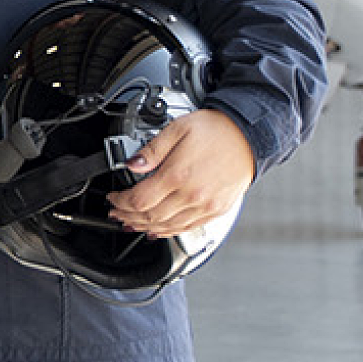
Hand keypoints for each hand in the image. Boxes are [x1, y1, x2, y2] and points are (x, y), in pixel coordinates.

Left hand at [107, 109, 255, 237]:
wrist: (249, 136)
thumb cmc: (216, 130)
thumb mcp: (177, 129)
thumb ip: (151, 150)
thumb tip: (131, 164)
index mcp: (178, 175)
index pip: (139, 200)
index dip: (120, 202)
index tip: (113, 198)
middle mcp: (193, 195)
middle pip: (150, 217)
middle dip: (128, 216)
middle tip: (117, 212)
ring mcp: (206, 206)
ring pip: (168, 227)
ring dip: (145, 228)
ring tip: (131, 223)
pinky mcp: (217, 210)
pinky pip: (188, 228)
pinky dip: (168, 232)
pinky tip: (158, 230)